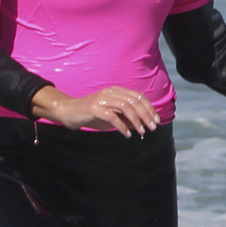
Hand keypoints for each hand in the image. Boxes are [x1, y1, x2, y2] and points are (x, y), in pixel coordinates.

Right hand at [33, 84, 161, 133]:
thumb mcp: (113, 117)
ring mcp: (102, 99)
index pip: (138, 97)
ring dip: (136, 121)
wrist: (69, 112)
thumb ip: (126, 119)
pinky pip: (112, 116)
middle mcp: (110, 93)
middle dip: (146, 115)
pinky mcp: (94, 108)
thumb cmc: (92, 115)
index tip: (156, 120)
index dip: (149, 108)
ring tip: (142, 132)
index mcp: (116, 91)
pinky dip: (122, 126)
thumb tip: (143, 126)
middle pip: (134, 101)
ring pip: (125, 107)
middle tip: (152, 128)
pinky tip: (127, 135)